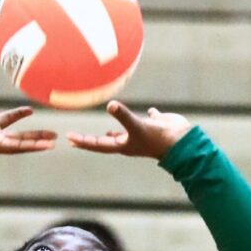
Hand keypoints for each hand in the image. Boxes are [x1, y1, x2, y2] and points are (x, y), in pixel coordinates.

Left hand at [66, 101, 191, 159]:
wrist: (181, 142)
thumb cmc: (158, 139)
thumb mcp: (138, 126)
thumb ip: (123, 116)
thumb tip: (109, 105)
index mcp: (123, 145)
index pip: (98, 144)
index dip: (83, 141)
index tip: (69, 138)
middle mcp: (130, 141)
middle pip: (107, 141)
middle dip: (92, 140)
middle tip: (77, 139)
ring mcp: (141, 134)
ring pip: (125, 134)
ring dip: (115, 133)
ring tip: (106, 132)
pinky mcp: (154, 125)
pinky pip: (146, 120)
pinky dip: (142, 116)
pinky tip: (146, 111)